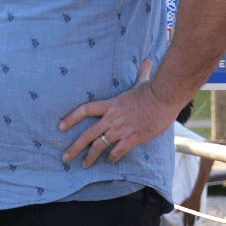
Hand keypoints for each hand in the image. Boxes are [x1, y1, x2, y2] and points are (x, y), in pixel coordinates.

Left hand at [58, 59, 174, 167]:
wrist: (164, 98)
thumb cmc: (153, 90)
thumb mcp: (142, 82)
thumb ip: (141, 74)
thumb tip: (148, 61)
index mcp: (110, 104)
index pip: (84, 110)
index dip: (71, 118)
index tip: (60, 127)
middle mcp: (111, 118)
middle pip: (87, 135)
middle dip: (75, 147)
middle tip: (65, 157)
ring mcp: (120, 129)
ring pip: (99, 145)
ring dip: (90, 157)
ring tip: (83, 165)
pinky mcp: (132, 138)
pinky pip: (117, 151)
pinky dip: (112, 157)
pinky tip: (108, 161)